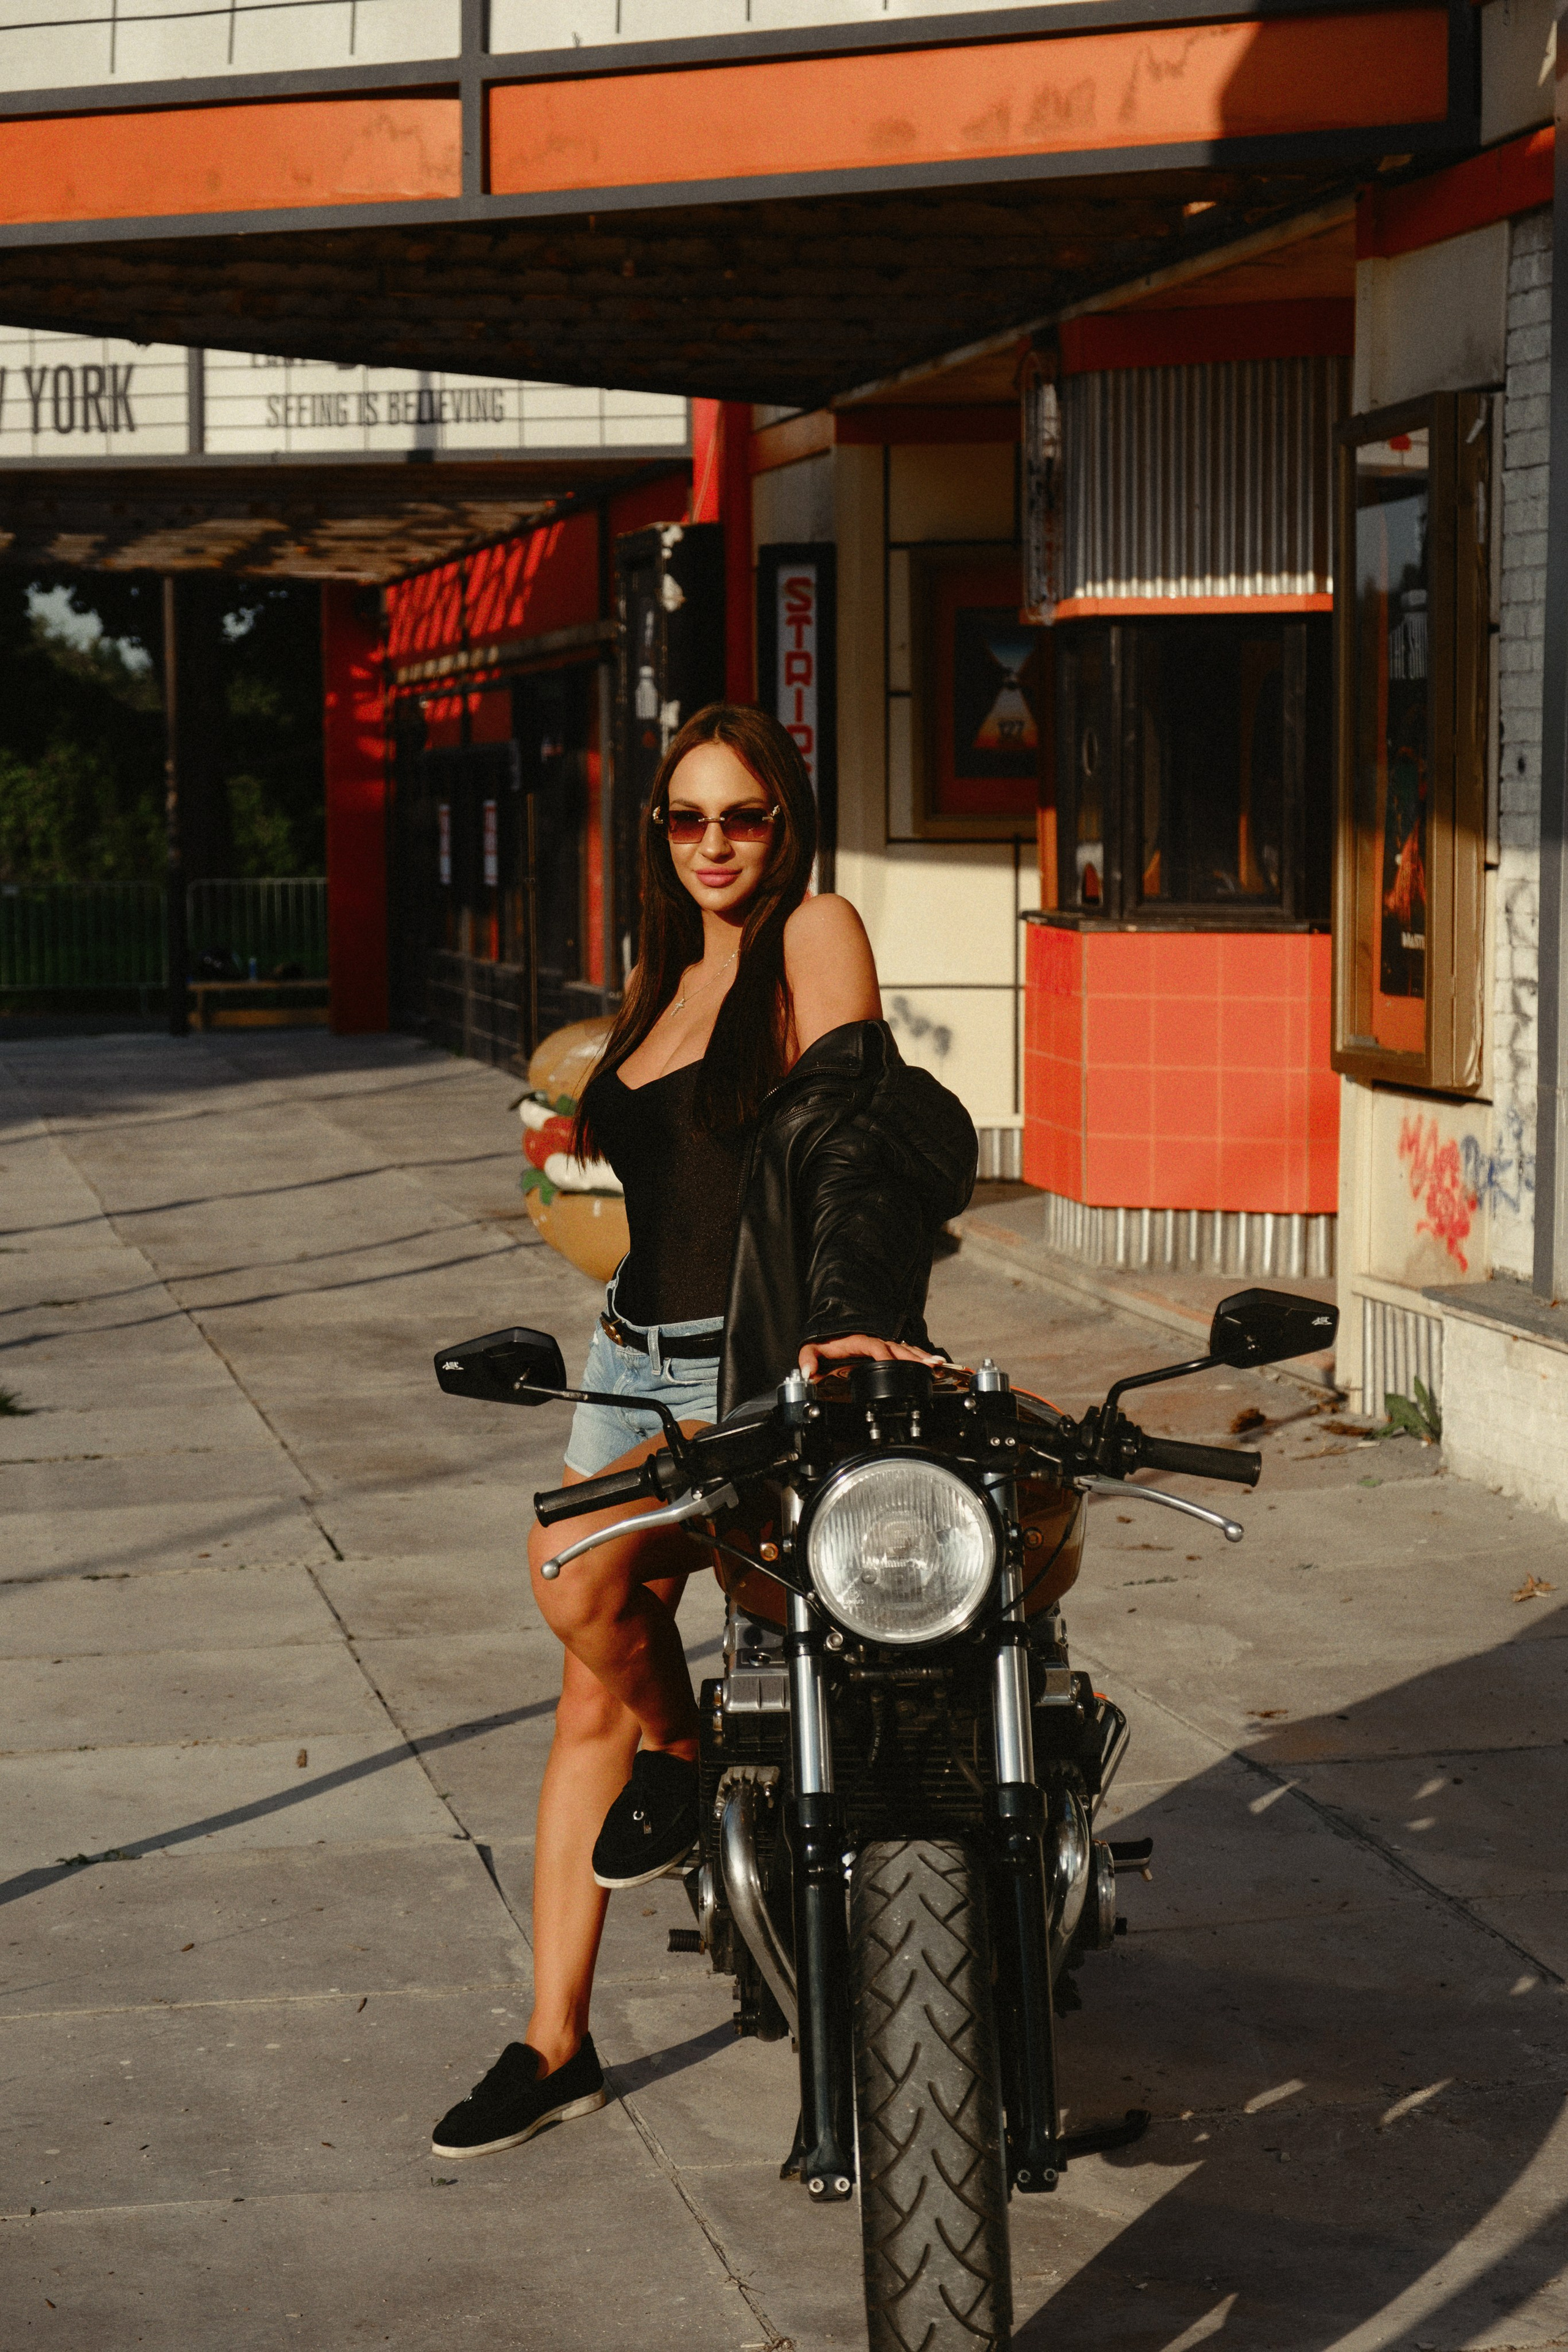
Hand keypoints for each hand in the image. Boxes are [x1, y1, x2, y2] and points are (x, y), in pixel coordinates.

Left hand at [797, 1333, 945, 1379]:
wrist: (829, 1329)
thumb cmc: (823, 1340)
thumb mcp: (812, 1347)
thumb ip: (808, 1358)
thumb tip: (808, 1372)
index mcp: (858, 1340)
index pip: (875, 1348)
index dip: (886, 1357)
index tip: (897, 1368)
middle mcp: (873, 1339)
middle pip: (897, 1349)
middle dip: (915, 1357)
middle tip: (932, 1366)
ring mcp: (881, 1342)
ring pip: (904, 1348)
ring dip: (921, 1356)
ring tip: (938, 1364)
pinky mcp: (885, 1346)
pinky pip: (904, 1350)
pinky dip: (919, 1356)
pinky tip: (931, 1362)